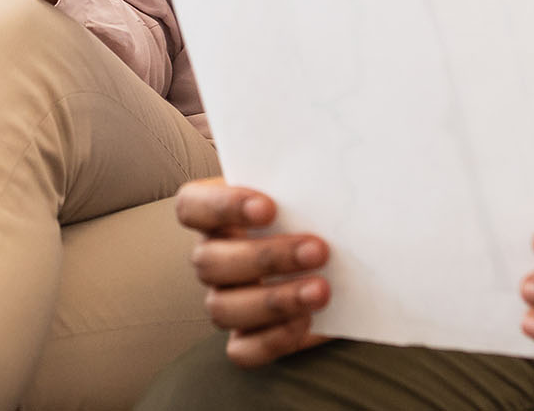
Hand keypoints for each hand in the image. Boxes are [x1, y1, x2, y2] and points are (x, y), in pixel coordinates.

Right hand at [177, 179, 334, 368]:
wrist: (342, 258)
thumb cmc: (317, 213)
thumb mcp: (311, 191)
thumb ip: (307, 183)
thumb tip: (325, 182)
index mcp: (216, 214)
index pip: (191, 206)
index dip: (222, 206)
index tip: (269, 207)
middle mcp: (213, 258)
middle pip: (210, 262)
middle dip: (266, 257)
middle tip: (318, 250)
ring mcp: (225, 300)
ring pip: (223, 308)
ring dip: (275, 300)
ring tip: (321, 290)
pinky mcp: (245, 339)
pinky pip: (243, 350)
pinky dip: (274, 338)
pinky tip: (307, 321)